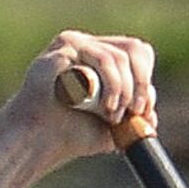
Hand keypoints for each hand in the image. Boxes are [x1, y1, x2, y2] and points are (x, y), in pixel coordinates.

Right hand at [7, 29, 157, 165]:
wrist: (36, 142)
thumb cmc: (65, 137)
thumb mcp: (108, 130)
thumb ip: (130, 122)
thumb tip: (152, 118)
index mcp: (101, 61)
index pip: (138, 56)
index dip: (146, 81)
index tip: (141, 111)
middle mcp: (90, 47)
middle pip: (135, 49)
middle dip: (141, 83)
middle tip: (134, 112)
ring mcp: (76, 44)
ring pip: (120, 57)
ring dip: (124, 90)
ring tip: (111, 114)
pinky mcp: (63, 46)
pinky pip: (101, 57)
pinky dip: (110, 84)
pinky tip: (104, 105)